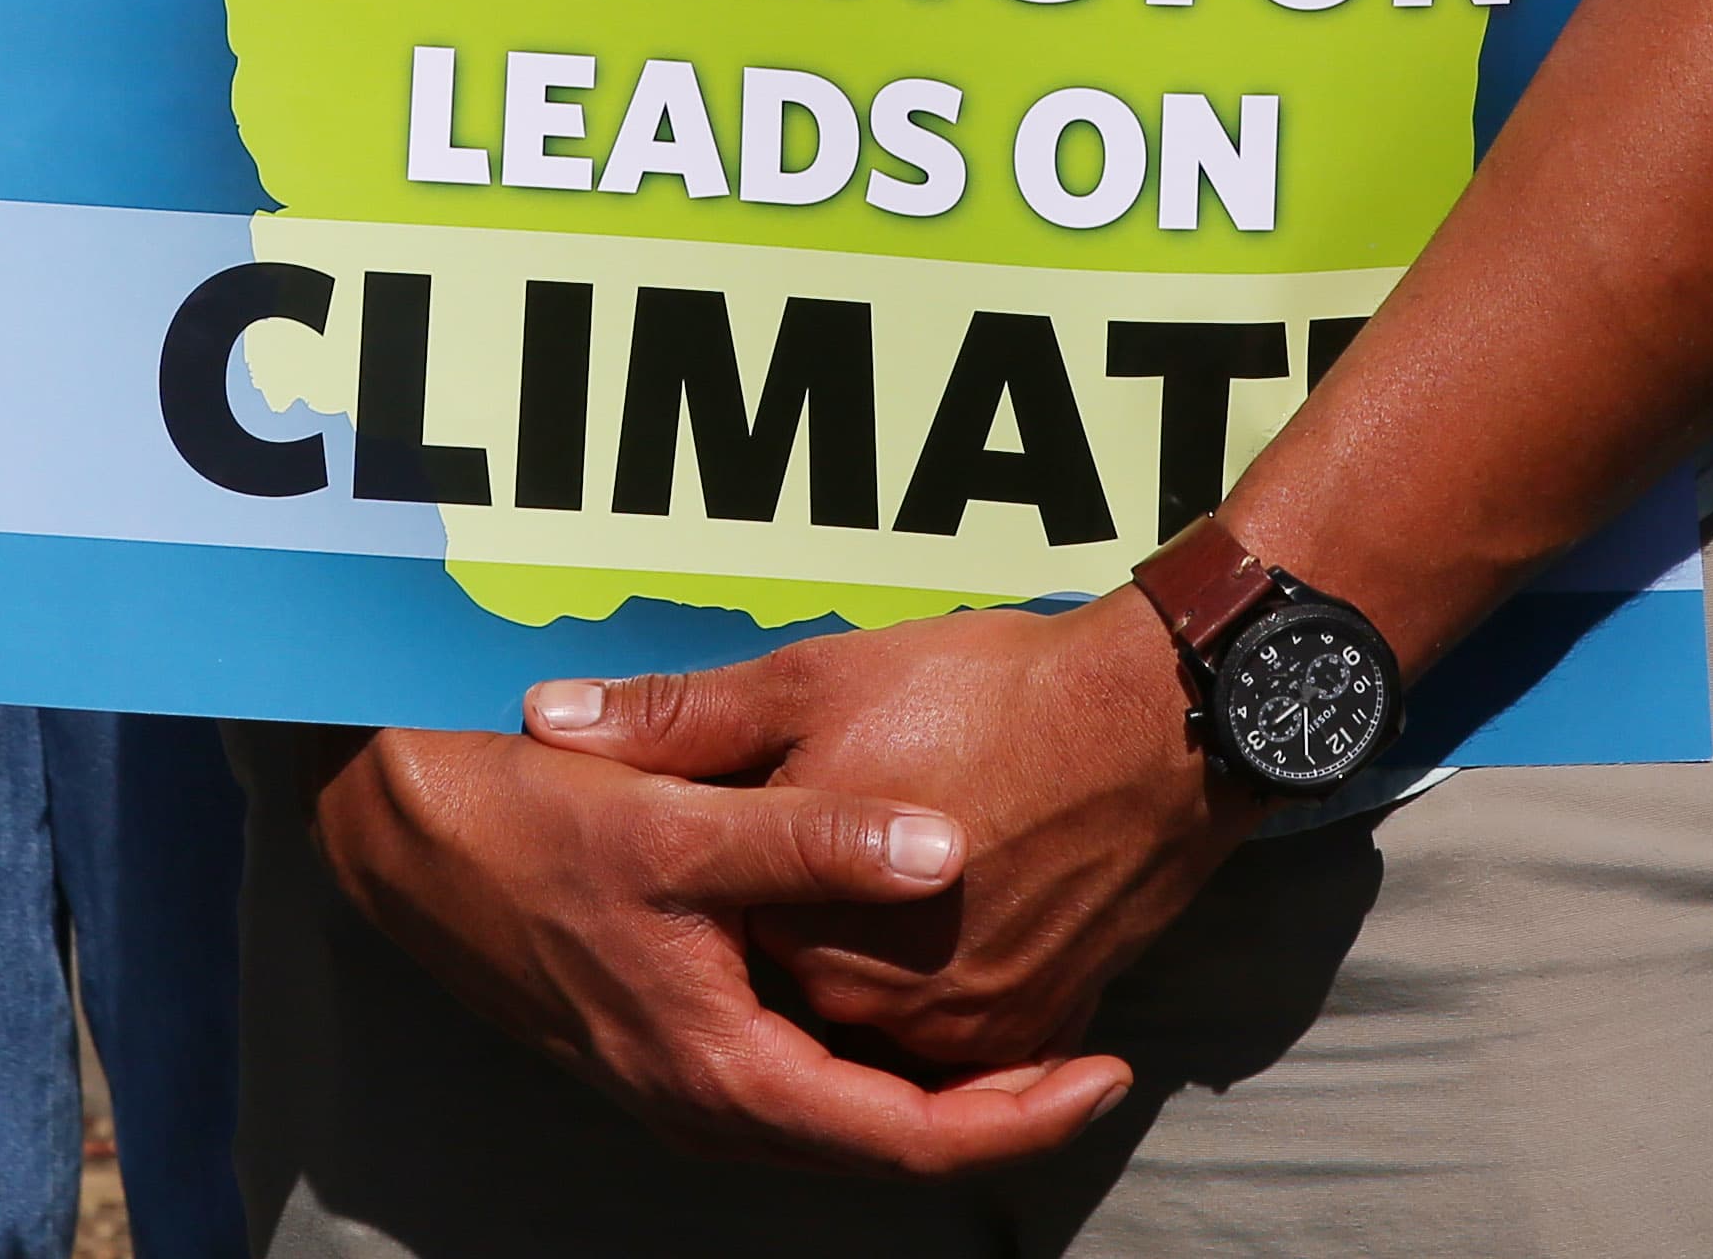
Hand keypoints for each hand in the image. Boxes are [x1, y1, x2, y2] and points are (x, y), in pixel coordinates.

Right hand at [309, 726, 1134, 1173]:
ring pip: (838, 1117)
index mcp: (720, 1071)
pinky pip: (798, 1078)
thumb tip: (948, 853)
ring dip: (933, 1090)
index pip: (904, 1139)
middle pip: (882, 1143)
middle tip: (1091, 1055)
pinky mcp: (668, 1038)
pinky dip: (870, 1057)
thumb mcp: (680, 821)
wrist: (405, 833)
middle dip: (993, 1111)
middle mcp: (704, 1101)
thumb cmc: (532, 825)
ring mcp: (682, 1078)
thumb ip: (814, 840)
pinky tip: (909, 994)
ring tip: (1027, 1031)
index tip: (1108, 1073)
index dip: (1018, 1118)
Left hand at [521, 588, 1270, 1067]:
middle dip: (795, 919)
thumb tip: (547, 721)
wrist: (1165, 723)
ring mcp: (971, 1030)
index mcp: (809, 942)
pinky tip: (949, 900)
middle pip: (800, 983)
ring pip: (882, 1011)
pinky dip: (942, 980)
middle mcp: (885, 1015)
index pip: (723, 933)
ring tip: (889, 855)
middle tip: (825, 822)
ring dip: (869, 953)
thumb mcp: (812, 683)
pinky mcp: (1042, 1023)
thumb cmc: (989, 695)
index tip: (740, 810)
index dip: (722, 868)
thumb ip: (677, 721)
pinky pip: (963, 1030)